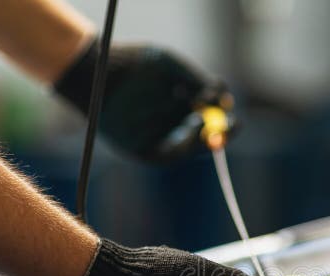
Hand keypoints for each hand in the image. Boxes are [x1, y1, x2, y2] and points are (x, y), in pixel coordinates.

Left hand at [54, 39, 231, 159]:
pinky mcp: (146, 153)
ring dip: (195, 128)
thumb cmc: (133, 64)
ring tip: (187, 107)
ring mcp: (161, 141)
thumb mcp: (168, 65)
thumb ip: (198, 80)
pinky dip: (181, 145)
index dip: (226, 124)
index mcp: (185, 108)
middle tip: (230, 126)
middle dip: (220, 134)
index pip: (212, 122)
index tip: (235, 118)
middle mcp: (175, 128)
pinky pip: (170, 155)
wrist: (94, 71)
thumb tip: (224, 99)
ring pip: (190, 142)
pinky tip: (183, 127)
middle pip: (206, 139)